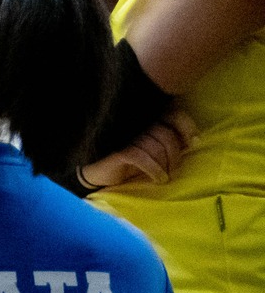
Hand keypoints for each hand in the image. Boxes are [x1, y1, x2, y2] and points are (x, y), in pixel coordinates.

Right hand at [80, 112, 196, 187]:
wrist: (98, 174)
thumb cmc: (128, 161)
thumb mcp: (152, 148)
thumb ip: (168, 139)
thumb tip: (193, 141)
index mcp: (146, 118)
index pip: (172, 113)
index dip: (186, 127)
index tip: (193, 143)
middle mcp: (136, 124)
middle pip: (166, 134)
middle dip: (175, 154)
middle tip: (174, 168)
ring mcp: (125, 136)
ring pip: (155, 147)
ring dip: (165, 165)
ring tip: (165, 176)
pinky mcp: (117, 150)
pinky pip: (142, 157)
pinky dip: (154, 170)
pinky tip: (158, 178)